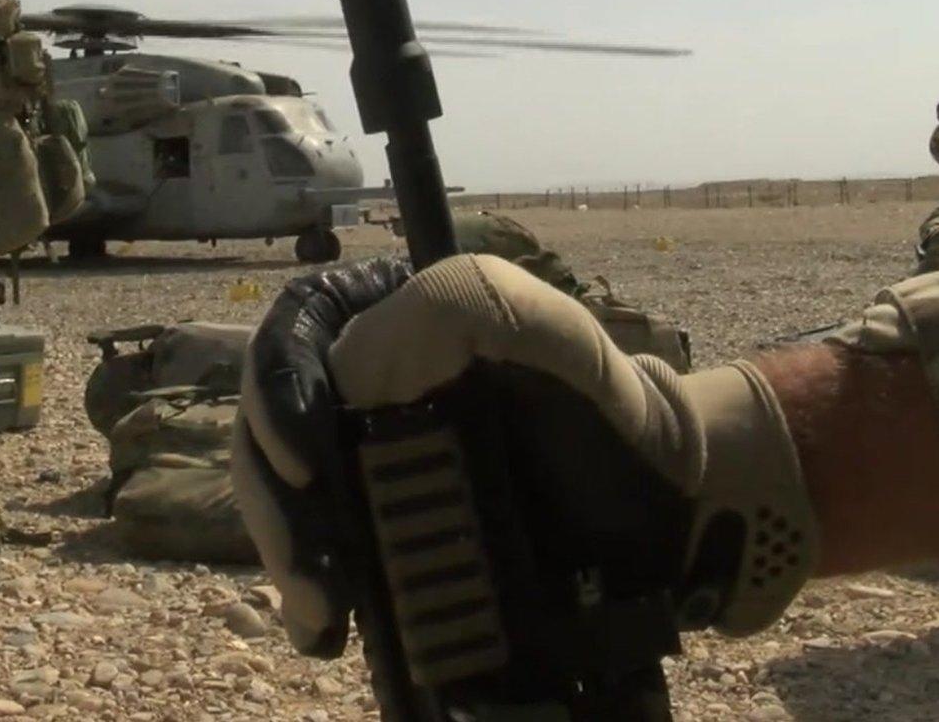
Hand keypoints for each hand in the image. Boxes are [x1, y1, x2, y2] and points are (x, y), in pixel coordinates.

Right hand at [232, 254, 815, 657]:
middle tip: (312, 565)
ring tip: (323, 614)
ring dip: (286, 548)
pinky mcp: (376, 528)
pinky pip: (313, 546)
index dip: (277, 389)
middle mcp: (366, 383)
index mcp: (402, 317)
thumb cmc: (621, 420)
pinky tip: (326, 632)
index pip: (299, 329)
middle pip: (272, 420)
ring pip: (281, 489)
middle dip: (274, 493)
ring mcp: (365, 458)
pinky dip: (304, 589)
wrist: (667, 522)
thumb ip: (477, 307)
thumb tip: (356, 366)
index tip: (305, 460)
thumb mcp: (569, 341)